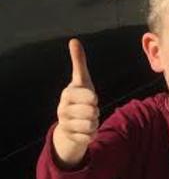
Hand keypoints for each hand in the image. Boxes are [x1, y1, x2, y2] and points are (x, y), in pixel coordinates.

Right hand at [53, 39, 98, 165]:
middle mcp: (63, 109)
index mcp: (67, 94)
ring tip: (87, 120)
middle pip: (93, 111)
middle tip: (89, 110)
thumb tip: (74, 40)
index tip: (90, 98)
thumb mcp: (81, 81)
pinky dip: (92, 134)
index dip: (93, 98)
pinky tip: (85, 131)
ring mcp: (66, 124)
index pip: (89, 96)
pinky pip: (90, 136)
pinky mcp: (72, 138)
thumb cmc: (79, 98)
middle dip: (95, 111)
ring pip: (92, 124)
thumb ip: (79, 62)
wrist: (68, 125)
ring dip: (95, 123)